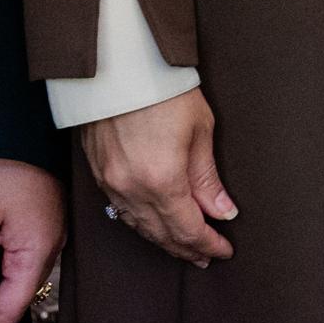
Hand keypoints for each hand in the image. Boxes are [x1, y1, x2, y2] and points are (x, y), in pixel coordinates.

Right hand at [84, 85, 237, 263]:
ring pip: (139, 227)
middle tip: (206, 257)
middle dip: (186, 249)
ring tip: (183, 247)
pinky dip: (141, 223)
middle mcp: (132, 189)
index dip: (208, 244)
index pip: (188, 229)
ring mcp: (111, 183)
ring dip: (163, 240)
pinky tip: (153, 224)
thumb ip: (207, 178)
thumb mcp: (200, 129)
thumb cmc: (164, 90)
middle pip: (162, 234)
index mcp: (162, 180)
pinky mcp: (98, 173)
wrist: (118, 65)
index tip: (224, 251)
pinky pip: (121, 211)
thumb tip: (222, 212)